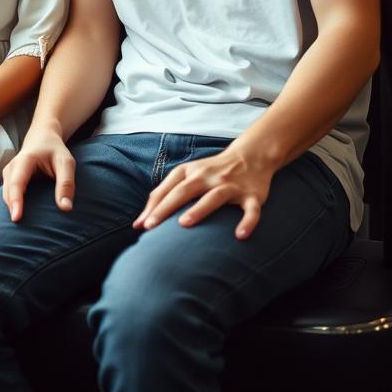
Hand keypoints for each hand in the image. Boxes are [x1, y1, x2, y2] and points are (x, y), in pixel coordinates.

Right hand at [2, 127, 74, 222]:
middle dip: (11, 209)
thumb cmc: (55, 150)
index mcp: (25, 160)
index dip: (16, 201)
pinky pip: (8, 195)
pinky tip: (20, 217)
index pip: (17, 182)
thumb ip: (66, 183)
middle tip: (19, 231)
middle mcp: (12, 167)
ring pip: (6, 195)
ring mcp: (8, 173)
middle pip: (8, 191)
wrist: (42, 136)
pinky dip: (12, 206)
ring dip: (11, 209)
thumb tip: (66, 208)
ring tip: (20, 228)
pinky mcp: (9, 180)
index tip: (16, 218)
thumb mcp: (66, 162)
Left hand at [132, 143, 274, 239]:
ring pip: (214, 197)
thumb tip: (140, 221)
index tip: (139, 226)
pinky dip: (247, 222)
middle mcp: (209, 177)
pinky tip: (240, 236)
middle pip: (185, 190)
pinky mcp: (252, 195)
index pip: (169, 189)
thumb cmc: (211, 171)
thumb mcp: (188, 175)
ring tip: (184, 223)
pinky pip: (251, 210)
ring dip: (199, 209)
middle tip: (151, 226)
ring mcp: (231, 185)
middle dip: (167, 207)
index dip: (153, 207)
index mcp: (191, 172)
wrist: (251, 155)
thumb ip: (165, 194)